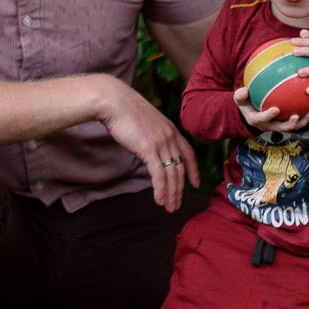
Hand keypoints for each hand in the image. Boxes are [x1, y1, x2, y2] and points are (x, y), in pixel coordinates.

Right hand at [97, 79, 199, 211]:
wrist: (114, 101)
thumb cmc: (124, 110)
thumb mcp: (146, 122)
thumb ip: (153, 135)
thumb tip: (150, 147)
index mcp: (171, 129)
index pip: (188, 152)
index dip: (194, 170)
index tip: (195, 184)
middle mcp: (170, 136)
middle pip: (180, 168)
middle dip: (180, 189)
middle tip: (177, 204)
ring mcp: (161, 143)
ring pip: (172, 174)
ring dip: (171, 194)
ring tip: (169, 207)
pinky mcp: (149, 149)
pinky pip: (159, 175)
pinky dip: (160, 190)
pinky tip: (158, 200)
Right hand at [233, 83, 308, 132]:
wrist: (250, 111)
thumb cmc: (245, 102)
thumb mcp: (238, 99)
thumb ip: (239, 95)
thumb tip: (244, 90)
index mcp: (255, 120)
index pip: (262, 119)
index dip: (268, 116)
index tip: (275, 109)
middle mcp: (267, 125)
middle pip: (280, 128)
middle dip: (289, 124)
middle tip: (295, 116)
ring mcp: (277, 125)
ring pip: (290, 127)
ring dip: (300, 123)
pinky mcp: (283, 123)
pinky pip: (294, 121)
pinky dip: (303, 117)